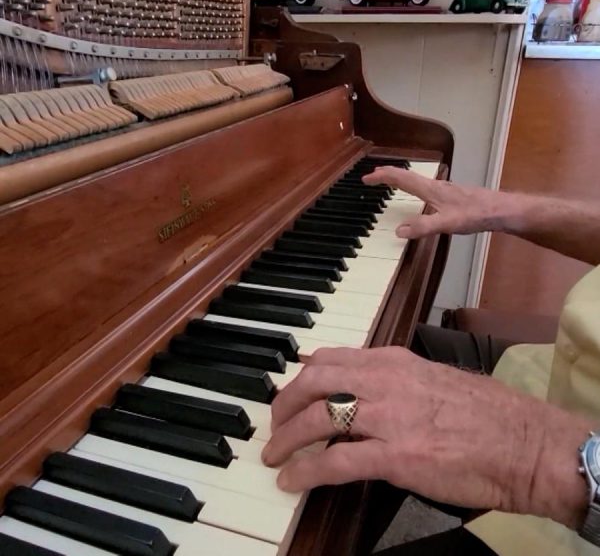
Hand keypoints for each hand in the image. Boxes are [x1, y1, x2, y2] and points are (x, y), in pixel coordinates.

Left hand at [261, 347, 589, 527]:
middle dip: (285, 402)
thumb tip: (361, 390)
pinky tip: (293, 481)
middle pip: (314, 381)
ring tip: (275, 454)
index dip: (301, 375)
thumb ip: (393, 380)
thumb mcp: (431, 378)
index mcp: (392, 361)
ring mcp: (388, 417)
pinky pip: (335, 461)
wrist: (524, 443)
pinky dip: (307, 471)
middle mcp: (384, 381)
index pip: (329, 357)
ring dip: (288, 438)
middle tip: (275, 423)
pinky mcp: (395, 456)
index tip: (289, 392)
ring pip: (317, 418)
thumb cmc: (484, 412)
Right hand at [363, 166, 513, 238]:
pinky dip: (411, 186)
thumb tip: (398, 231)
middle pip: (406, 175)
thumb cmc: (475, 214)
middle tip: (372, 176)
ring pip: (415, 179)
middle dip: (387, 174)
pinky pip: (423, 186)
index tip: (365, 178)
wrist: (500, 210)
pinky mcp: (450, 195)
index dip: (381, 176)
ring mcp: (443, 189)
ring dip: (399, 179)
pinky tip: (416, 194)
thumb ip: (422, 227)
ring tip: (388, 181)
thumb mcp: (447, 224)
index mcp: (430, 189)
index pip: (400, 178)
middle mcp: (434, 185)